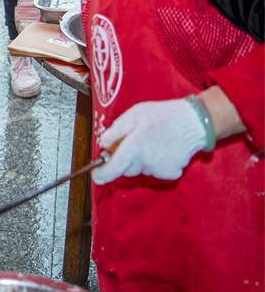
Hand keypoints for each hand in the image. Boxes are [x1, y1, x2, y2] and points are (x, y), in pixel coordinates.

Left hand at [92, 98, 207, 184]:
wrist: (194, 122)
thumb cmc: (163, 115)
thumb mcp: (133, 115)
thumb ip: (116, 131)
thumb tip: (103, 144)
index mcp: (135, 147)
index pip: (114, 167)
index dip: (102, 174)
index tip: (96, 176)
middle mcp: (146, 162)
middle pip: (126, 168)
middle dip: (124, 158)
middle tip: (133, 141)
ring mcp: (160, 170)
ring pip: (140, 169)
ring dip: (140, 159)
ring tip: (151, 140)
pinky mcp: (171, 173)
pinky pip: (155, 171)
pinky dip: (154, 163)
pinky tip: (162, 148)